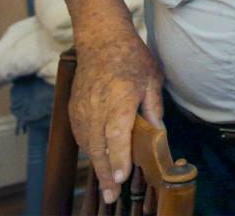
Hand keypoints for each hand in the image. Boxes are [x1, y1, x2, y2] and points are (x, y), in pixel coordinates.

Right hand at [68, 31, 163, 204]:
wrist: (101, 40)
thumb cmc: (131, 57)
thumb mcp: (152, 79)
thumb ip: (154, 108)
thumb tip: (159, 133)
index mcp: (120, 99)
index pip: (117, 136)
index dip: (119, 158)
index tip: (122, 177)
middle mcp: (97, 107)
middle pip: (99, 147)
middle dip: (106, 173)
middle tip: (112, 194)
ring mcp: (83, 109)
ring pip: (88, 144)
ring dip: (96, 165)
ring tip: (107, 184)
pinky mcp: (75, 109)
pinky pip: (81, 135)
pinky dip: (90, 150)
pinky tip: (98, 160)